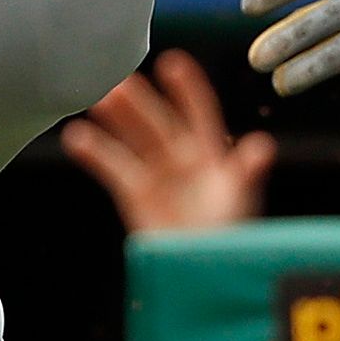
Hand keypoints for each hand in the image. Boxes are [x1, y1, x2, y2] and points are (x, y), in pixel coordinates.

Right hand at [63, 50, 276, 232]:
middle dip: (141, 103)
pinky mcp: (135, 194)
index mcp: (213, 154)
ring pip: (134, 140)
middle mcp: (183, 159)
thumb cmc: (228, 237)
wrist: (203, 276)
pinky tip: (77, 138)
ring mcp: (158, 175)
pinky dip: (94, 152)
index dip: (187, 89)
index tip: (172, 63)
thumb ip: (247, 172)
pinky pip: (113, 168)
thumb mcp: (241, 200)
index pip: (200, 113)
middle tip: (122, 82)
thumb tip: (262, 146)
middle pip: (159, 124)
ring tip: (97, 100)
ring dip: (116, 120)